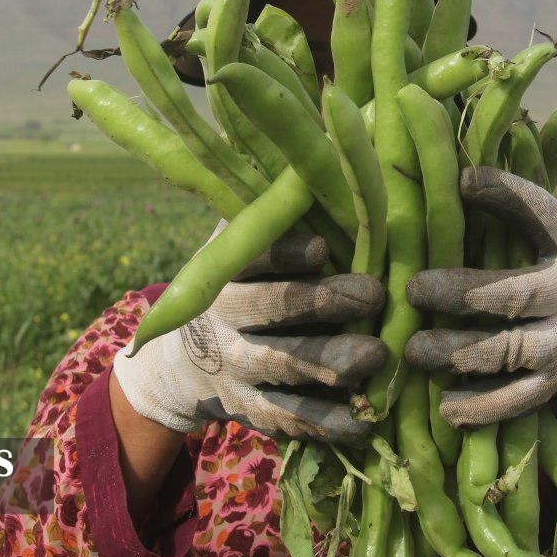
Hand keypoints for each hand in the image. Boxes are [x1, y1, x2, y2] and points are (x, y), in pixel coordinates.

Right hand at [114, 223, 385, 444]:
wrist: (181, 363)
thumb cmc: (243, 283)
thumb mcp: (246, 242)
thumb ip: (280, 204)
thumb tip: (329, 132)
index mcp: (227, 268)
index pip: (255, 254)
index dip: (288, 251)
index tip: (324, 246)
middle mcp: (224, 316)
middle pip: (271, 307)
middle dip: (322, 301)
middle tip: (373, 295)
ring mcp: (236, 366)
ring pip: (282, 363)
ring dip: (330, 361)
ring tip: (375, 356)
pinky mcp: (251, 409)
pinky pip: (288, 417)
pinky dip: (324, 422)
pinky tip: (363, 423)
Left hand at [403, 167, 556, 428]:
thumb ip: (518, 220)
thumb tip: (451, 174)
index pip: (542, 212)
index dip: (504, 193)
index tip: (461, 180)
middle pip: (514, 293)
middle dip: (461, 292)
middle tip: (413, 289)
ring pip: (507, 352)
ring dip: (457, 352)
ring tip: (414, 350)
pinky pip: (515, 401)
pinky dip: (479, 407)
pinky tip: (445, 405)